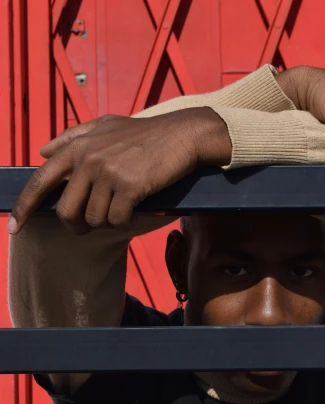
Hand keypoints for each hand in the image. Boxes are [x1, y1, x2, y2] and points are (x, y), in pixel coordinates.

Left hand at [7, 108, 230, 234]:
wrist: (182, 135)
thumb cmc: (144, 133)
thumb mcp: (104, 125)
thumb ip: (71, 137)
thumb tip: (41, 151)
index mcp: (76, 147)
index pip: (40, 181)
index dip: (23, 208)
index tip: (13, 229)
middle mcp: (88, 160)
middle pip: (66, 212)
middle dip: (76, 226)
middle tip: (88, 227)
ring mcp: (108, 173)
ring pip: (94, 219)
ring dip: (108, 220)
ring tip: (123, 207)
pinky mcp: (130, 187)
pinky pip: (118, 220)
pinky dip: (127, 221)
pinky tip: (136, 209)